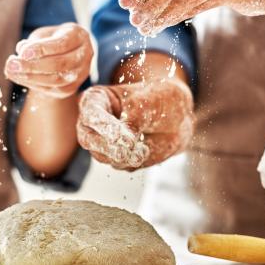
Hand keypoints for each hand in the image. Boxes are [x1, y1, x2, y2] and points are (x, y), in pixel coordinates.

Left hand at [4, 23, 93, 98]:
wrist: (69, 52)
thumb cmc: (54, 38)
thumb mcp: (45, 33)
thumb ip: (35, 41)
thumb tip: (21, 51)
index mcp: (79, 37)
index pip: (61, 44)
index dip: (42, 49)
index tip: (22, 52)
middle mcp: (85, 56)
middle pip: (60, 64)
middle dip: (33, 66)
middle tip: (12, 64)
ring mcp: (80, 75)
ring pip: (56, 80)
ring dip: (30, 77)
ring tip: (11, 71)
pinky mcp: (71, 88)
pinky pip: (52, 89)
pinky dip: (33, 84)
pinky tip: (18, 77)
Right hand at [77, 79, 194, 170]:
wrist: (176, 118)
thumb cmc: (159, 100)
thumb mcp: (151, 101)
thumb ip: (136, 116)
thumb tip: (126, 140)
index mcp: (96, 99)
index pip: (91, 113)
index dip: (103, 125)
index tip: (118, 136)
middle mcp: (93, 123)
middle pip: (87, 138)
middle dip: (107, 147)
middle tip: (127, 149)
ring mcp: (102, 142)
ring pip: (102, 156)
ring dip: (123, 156)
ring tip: (143, 150)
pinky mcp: (114, 158)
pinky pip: (118, 165)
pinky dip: (132, 161)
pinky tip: (145, 150)